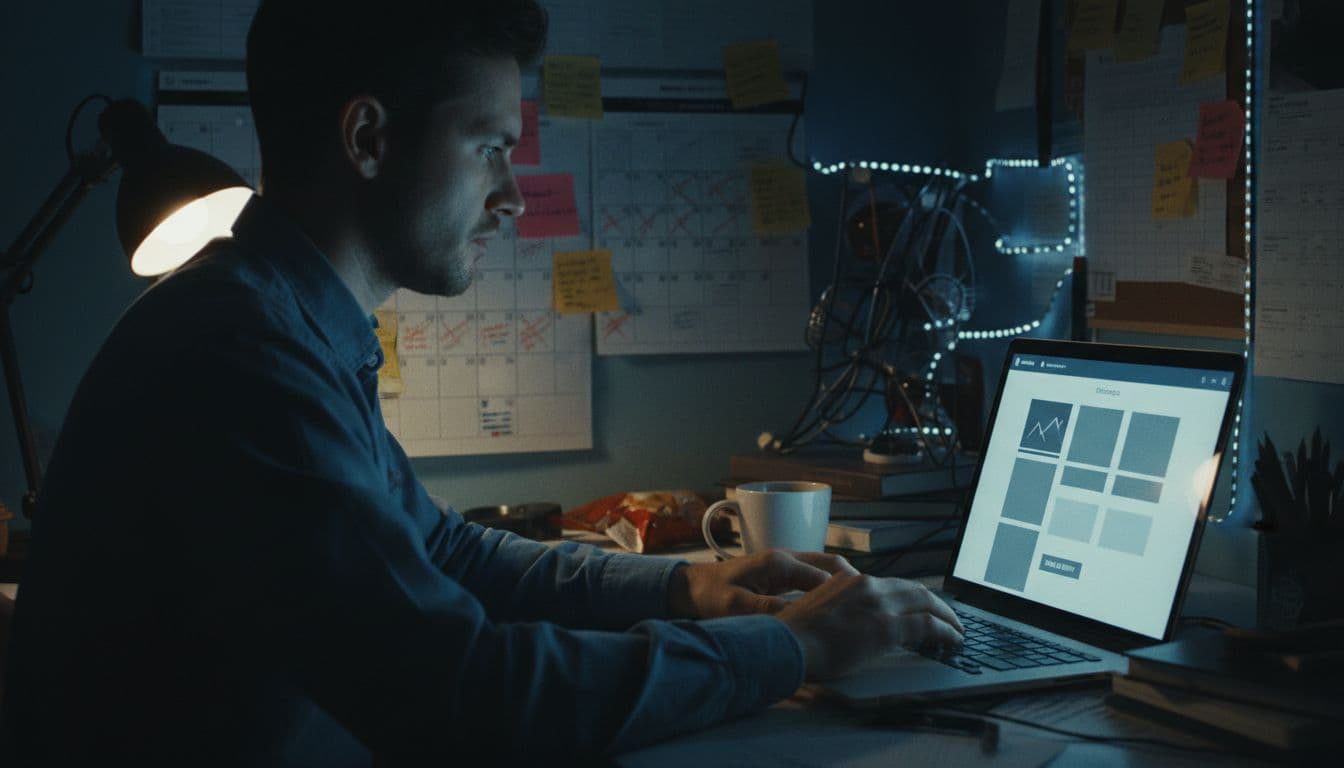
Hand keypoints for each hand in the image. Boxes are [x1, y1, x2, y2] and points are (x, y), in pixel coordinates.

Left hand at [666, 550, 857, 618]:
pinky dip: (828, 588)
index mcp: (779, 563)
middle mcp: (786, 558)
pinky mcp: (780, 573)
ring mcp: (784, 564)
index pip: (824, 578)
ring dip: (842, 586)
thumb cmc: (710, 596)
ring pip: (824, 570)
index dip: (845, 596)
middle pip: (831, 566)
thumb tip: (800, 618)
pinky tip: (836, 607)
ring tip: (861, 607)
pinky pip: (812, 577)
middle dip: (852, 585)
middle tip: (871, 606)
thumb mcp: (737, 606)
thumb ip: (768, 610)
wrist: (688, 587)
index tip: (863, 612)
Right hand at [775, 575, 963, 680]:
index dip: (911, 597)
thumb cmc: (794, 636)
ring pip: (926, 603)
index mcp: (849, 579)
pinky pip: (928, 625)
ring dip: (946, 616)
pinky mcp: (887, 626)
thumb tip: (851, 622)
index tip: (920, 607)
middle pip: (914, 589)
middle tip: (947, 617)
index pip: (891, 584)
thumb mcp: (818, 610)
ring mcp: (879, 604)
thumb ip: (839, 608)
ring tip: (956, 630)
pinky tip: (953, 640)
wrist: (787, 644)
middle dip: (935, 603)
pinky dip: (946, 631)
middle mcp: (867, 585)